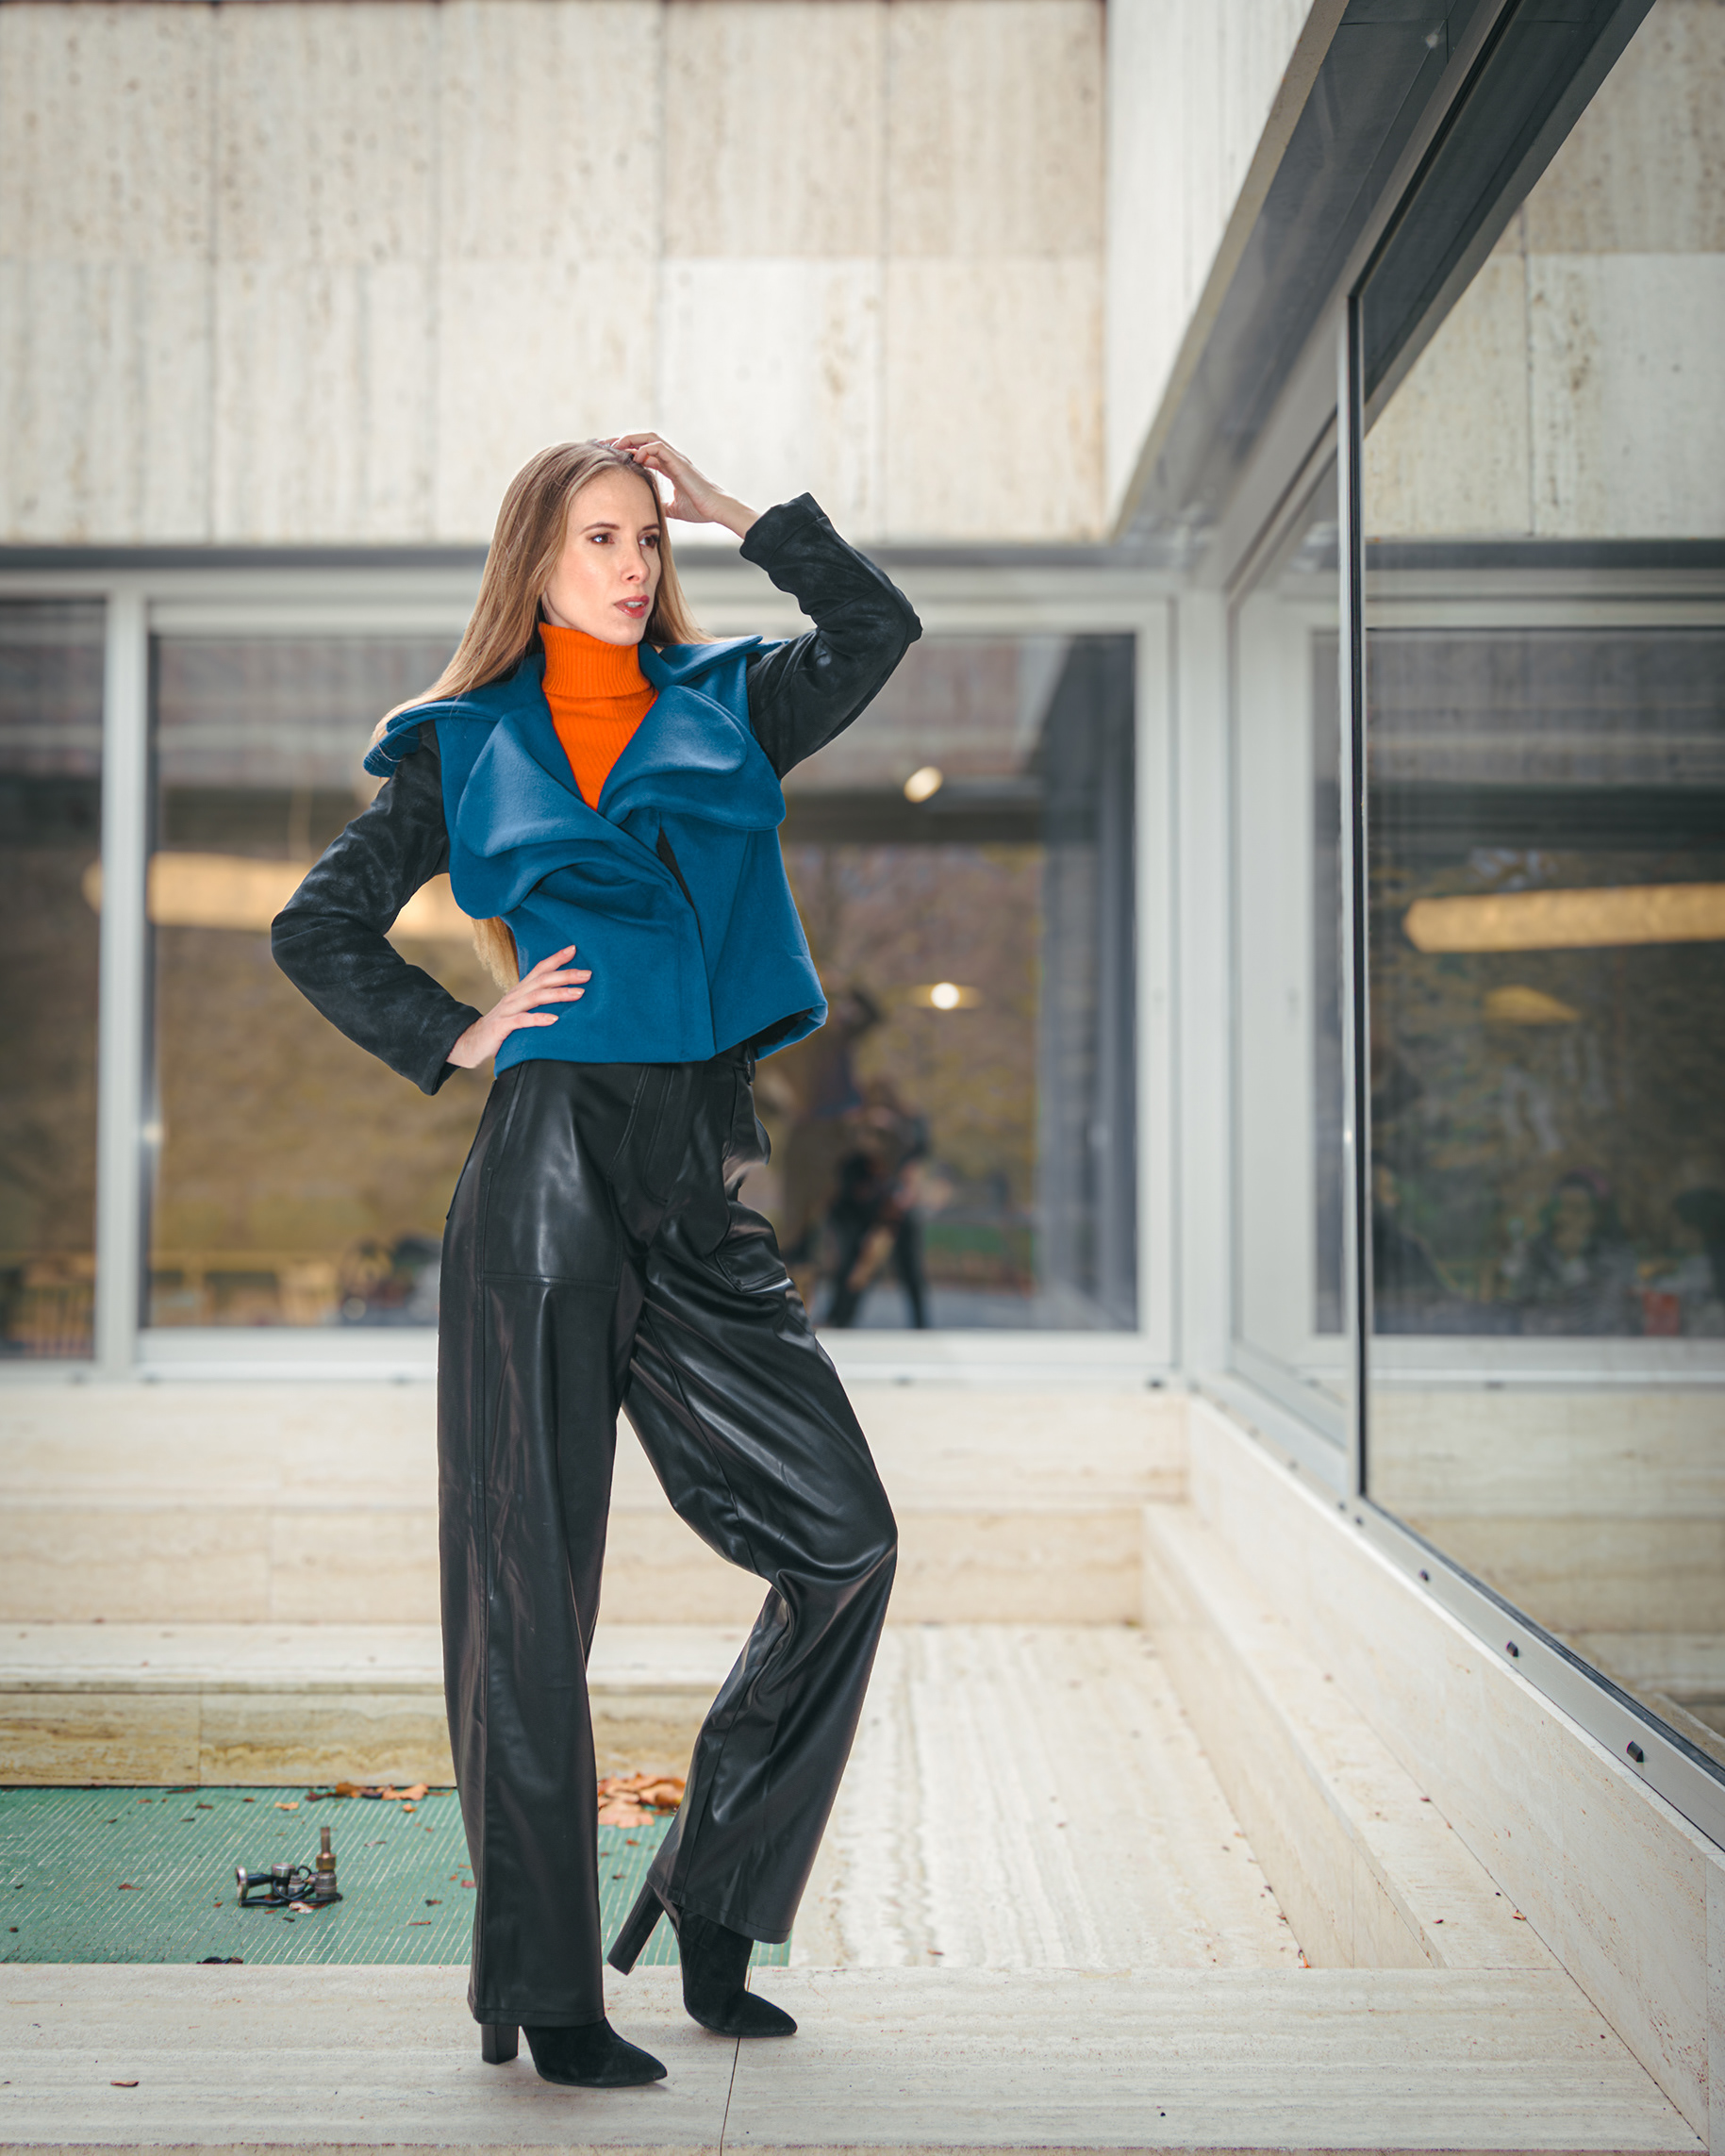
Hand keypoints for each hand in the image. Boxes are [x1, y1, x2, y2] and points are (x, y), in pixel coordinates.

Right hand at [447, 946, 589, 1067]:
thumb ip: (537, 1001)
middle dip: (565, 975)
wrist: (472, 1042)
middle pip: (541, 980)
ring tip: (578, 994)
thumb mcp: (521, 1009)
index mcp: (520, 990)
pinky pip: (521, 1021)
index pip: (539, 969)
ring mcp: (507, 1010)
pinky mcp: (501, 1027)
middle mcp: (514, 996)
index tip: (575, 949)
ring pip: (534, 997)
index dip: (556, 958)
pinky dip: (538, 1019)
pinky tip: (554, 1019)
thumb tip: (565, 995)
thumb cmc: (502, 1026)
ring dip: (558, 994)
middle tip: (588, 974)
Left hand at [608, 433, 759, 538]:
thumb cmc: (699, 509)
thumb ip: (660, 505)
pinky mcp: (679, 461)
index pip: (643, 452)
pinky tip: (635, 457)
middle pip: (643, 440)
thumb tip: (646, 510)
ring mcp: (675, 458)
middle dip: (623, 441)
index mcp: (669, 467)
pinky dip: (645, 449)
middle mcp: (671, 459)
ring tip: (615, 446)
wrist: (716, 509)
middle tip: (604, 446)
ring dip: (631, 439)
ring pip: (649, 438)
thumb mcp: (673, 508)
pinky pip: (659, 447)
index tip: (610, 456)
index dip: (626, 451)